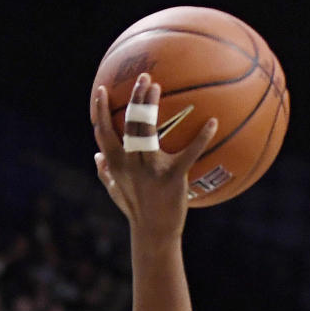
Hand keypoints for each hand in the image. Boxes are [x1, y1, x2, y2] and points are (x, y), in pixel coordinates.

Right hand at [92, 74, 217, 239]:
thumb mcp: (116, 192)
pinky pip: (188, 154)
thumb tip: (96, 156)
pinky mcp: (172, 177)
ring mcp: (150, 170)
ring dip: (150, 106)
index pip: (103, 132)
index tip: (103, 90)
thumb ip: (106, 173)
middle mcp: (130, 164)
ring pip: (147, 132)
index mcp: (117, 164)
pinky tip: (213, 122)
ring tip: (157, 87)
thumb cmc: (136, 211)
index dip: (101, 110)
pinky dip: (202, 138)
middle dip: (133, 98)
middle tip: (143, 77)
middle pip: (128, 124)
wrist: (154, 233)